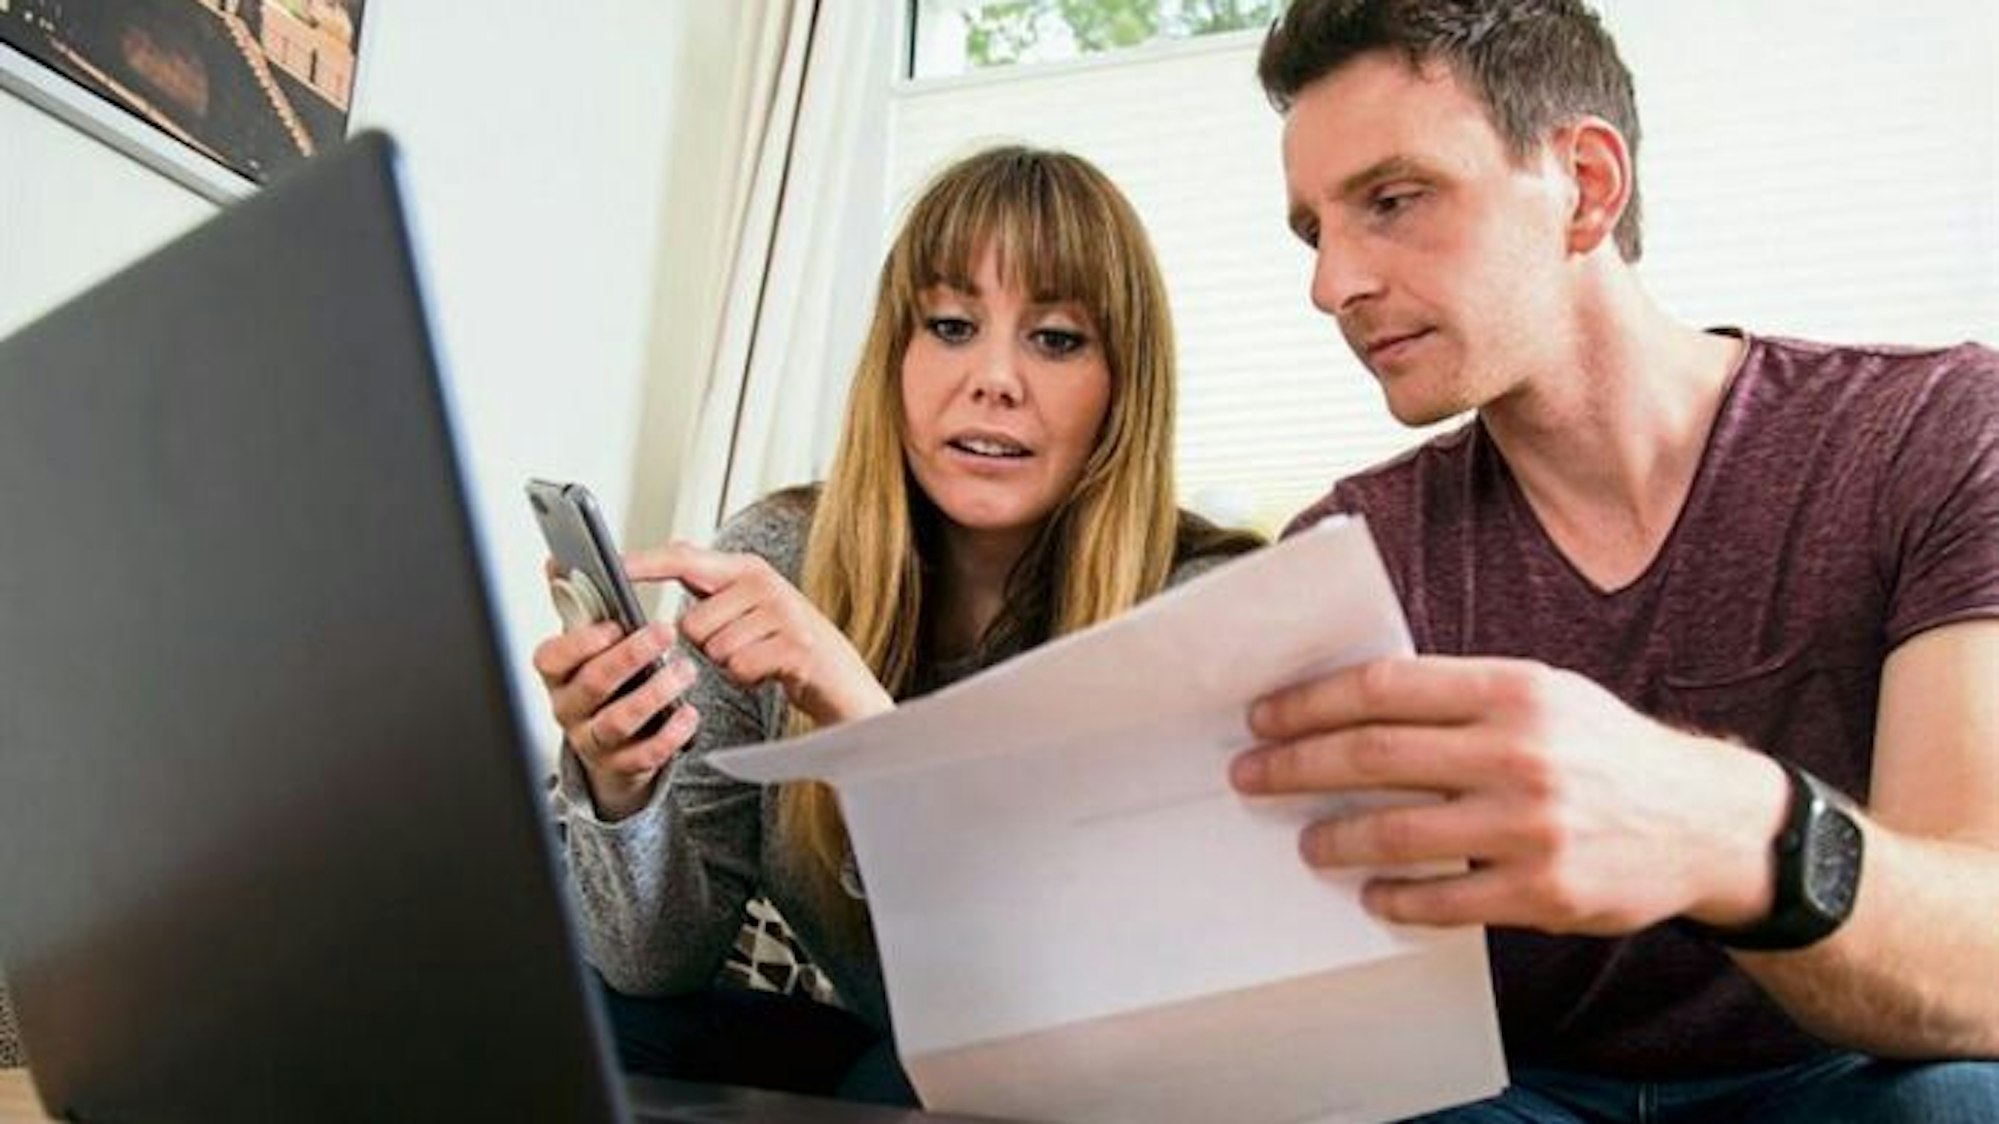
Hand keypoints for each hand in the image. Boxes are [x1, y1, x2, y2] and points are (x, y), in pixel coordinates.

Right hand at [533, 618, 699, 820]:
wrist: (613, 745)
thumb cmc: (606, 685)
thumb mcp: (590, 647)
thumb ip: (583, 607)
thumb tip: (562, 563)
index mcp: (558, 675)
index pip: (551, 658)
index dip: (581, 643)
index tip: (614, 626)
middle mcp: (569, 709)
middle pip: (593, 684)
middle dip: (630, 656)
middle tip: (664, 632)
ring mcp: (593, 740)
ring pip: (618, 721)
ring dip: (654, 693)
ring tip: (684, 670)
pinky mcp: (622, 765)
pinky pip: (644, 755)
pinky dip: (669, 734)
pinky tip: (688, 713)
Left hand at [627, 542, 893, 726]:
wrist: (842, 679)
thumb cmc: (787, 645)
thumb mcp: (750, 608)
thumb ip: (711, 590)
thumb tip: (668, 565)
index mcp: (746, 569)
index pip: (685, 560)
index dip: (647, 563)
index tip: (614, 564)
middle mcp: (764, 583)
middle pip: (692, 623)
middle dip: (709, 647)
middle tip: (744, 646)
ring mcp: (783, 613)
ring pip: (715, 650)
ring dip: (731, 665)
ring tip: (761, 658)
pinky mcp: (795, 646)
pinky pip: (740, 669)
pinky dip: (749, 679)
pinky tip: (772, 672)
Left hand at [1230, 656, 1788, 934]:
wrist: (1704, 822)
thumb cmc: (1602, 751)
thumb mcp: (1542, 695)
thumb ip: (1459, 697)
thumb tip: (1352, 703)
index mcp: (1511, 690)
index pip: (1382, 688)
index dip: (1311, 703)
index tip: (1264, 717)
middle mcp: (1518, 751)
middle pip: (1373, 754)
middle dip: (1295, 766)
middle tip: (1252, 776)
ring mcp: (1530, 825)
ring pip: (1396, 832)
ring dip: (1335, 838)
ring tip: (1306, 842)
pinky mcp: (1542, 890)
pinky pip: (1442, 900)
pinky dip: (1395, 898)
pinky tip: (1374, 893)